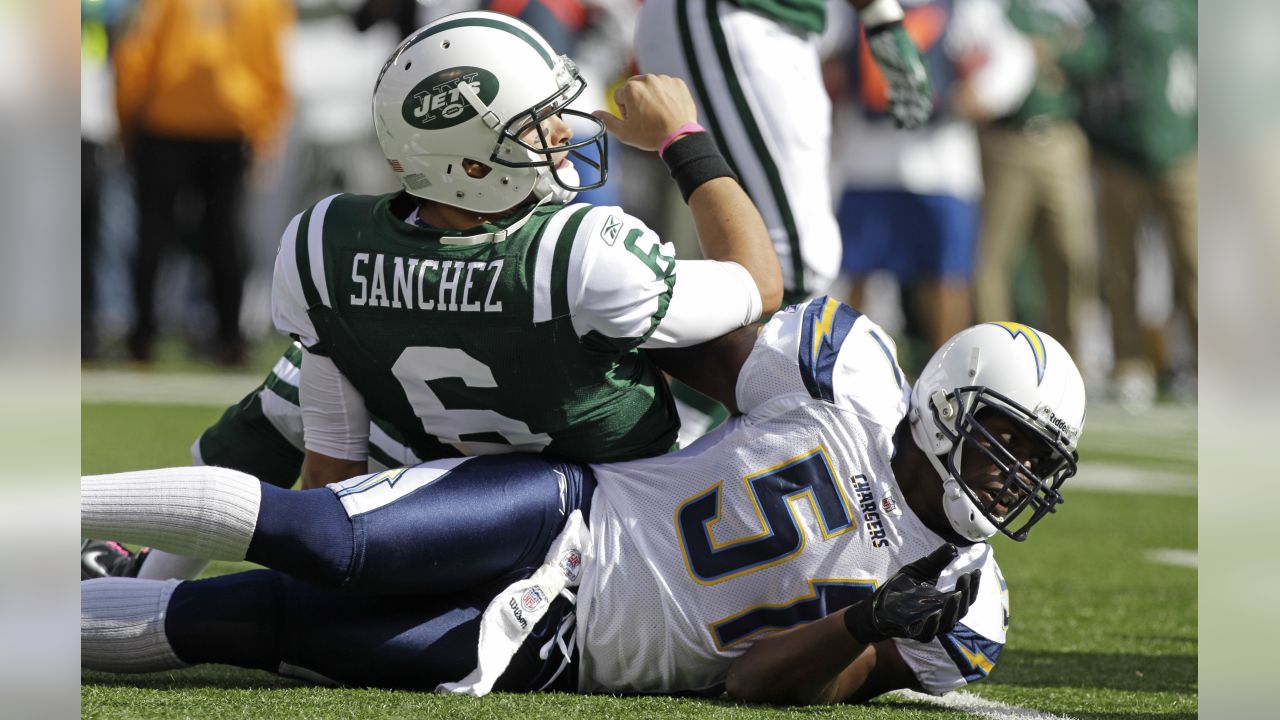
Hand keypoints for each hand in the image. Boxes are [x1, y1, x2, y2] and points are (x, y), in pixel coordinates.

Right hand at [591, 74, 697, 151]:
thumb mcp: (624, 132)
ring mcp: (664, 80)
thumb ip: (607, 121)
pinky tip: (668, 109)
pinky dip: (666, 96)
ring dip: (651, 97)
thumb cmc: (652, 135)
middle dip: (636, 100)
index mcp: (631, 88)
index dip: (624, 110)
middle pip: (634, 88)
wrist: (680, 137)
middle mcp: (647, 79)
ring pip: (651, 86)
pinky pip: (667, 87)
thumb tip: (596, 113)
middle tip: (645, 117)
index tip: (633, 119)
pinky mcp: (678, 83)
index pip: (619, 96)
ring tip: (658, 114)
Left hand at [844, 543, 980, 643]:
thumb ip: (935, 561)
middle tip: (966, 577)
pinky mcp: (914, 632)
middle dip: (967, 594)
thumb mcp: (918, 570)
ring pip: (948, 623)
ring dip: (954, 609)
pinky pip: (928, 633)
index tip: (976, 571)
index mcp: (944, 601)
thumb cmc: (898, 589)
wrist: (874, 606)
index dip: (973, 585)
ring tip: (957, 594)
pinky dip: (932, 624)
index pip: (965, 596)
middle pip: (962, 609)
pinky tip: (935, 614)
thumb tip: (953, 547)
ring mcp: (928, 625)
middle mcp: (940, 615)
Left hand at [866, 22, 933, 128]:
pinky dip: (894, 101)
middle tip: (906, 127)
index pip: (925, 95)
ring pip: (905, 98)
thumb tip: (916, 84)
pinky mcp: (893, 76)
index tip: (918, 122)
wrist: (884, 32)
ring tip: (897, 124)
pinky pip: (896, 92)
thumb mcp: (904, 56)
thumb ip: (911, 69)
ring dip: (901, 111)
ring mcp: (903, 76)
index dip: (922, 109)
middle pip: (915, 100)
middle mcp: (914, 76)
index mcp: (921, 72)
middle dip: (911, 114)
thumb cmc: (895, 42)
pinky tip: (891, 109)